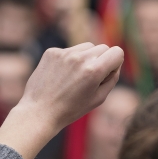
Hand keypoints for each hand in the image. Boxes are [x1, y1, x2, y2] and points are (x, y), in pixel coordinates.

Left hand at [0, 43, 123, 158]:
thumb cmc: (71, 109)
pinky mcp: (52, 52)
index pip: (117, 52)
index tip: (107, 74)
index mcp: (94, 70)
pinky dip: (70, 60)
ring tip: (76, 77)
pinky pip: (70, 50)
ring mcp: (64, 53)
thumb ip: (112, 78)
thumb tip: (115, 63)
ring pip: (87, 47)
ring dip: (86, 58)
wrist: (39, 111)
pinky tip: (62, 76)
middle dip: (102, 60)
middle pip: (103, 47)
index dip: (115, 63)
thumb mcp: (99, 98)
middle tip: (91, 78)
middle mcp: (80, 58)